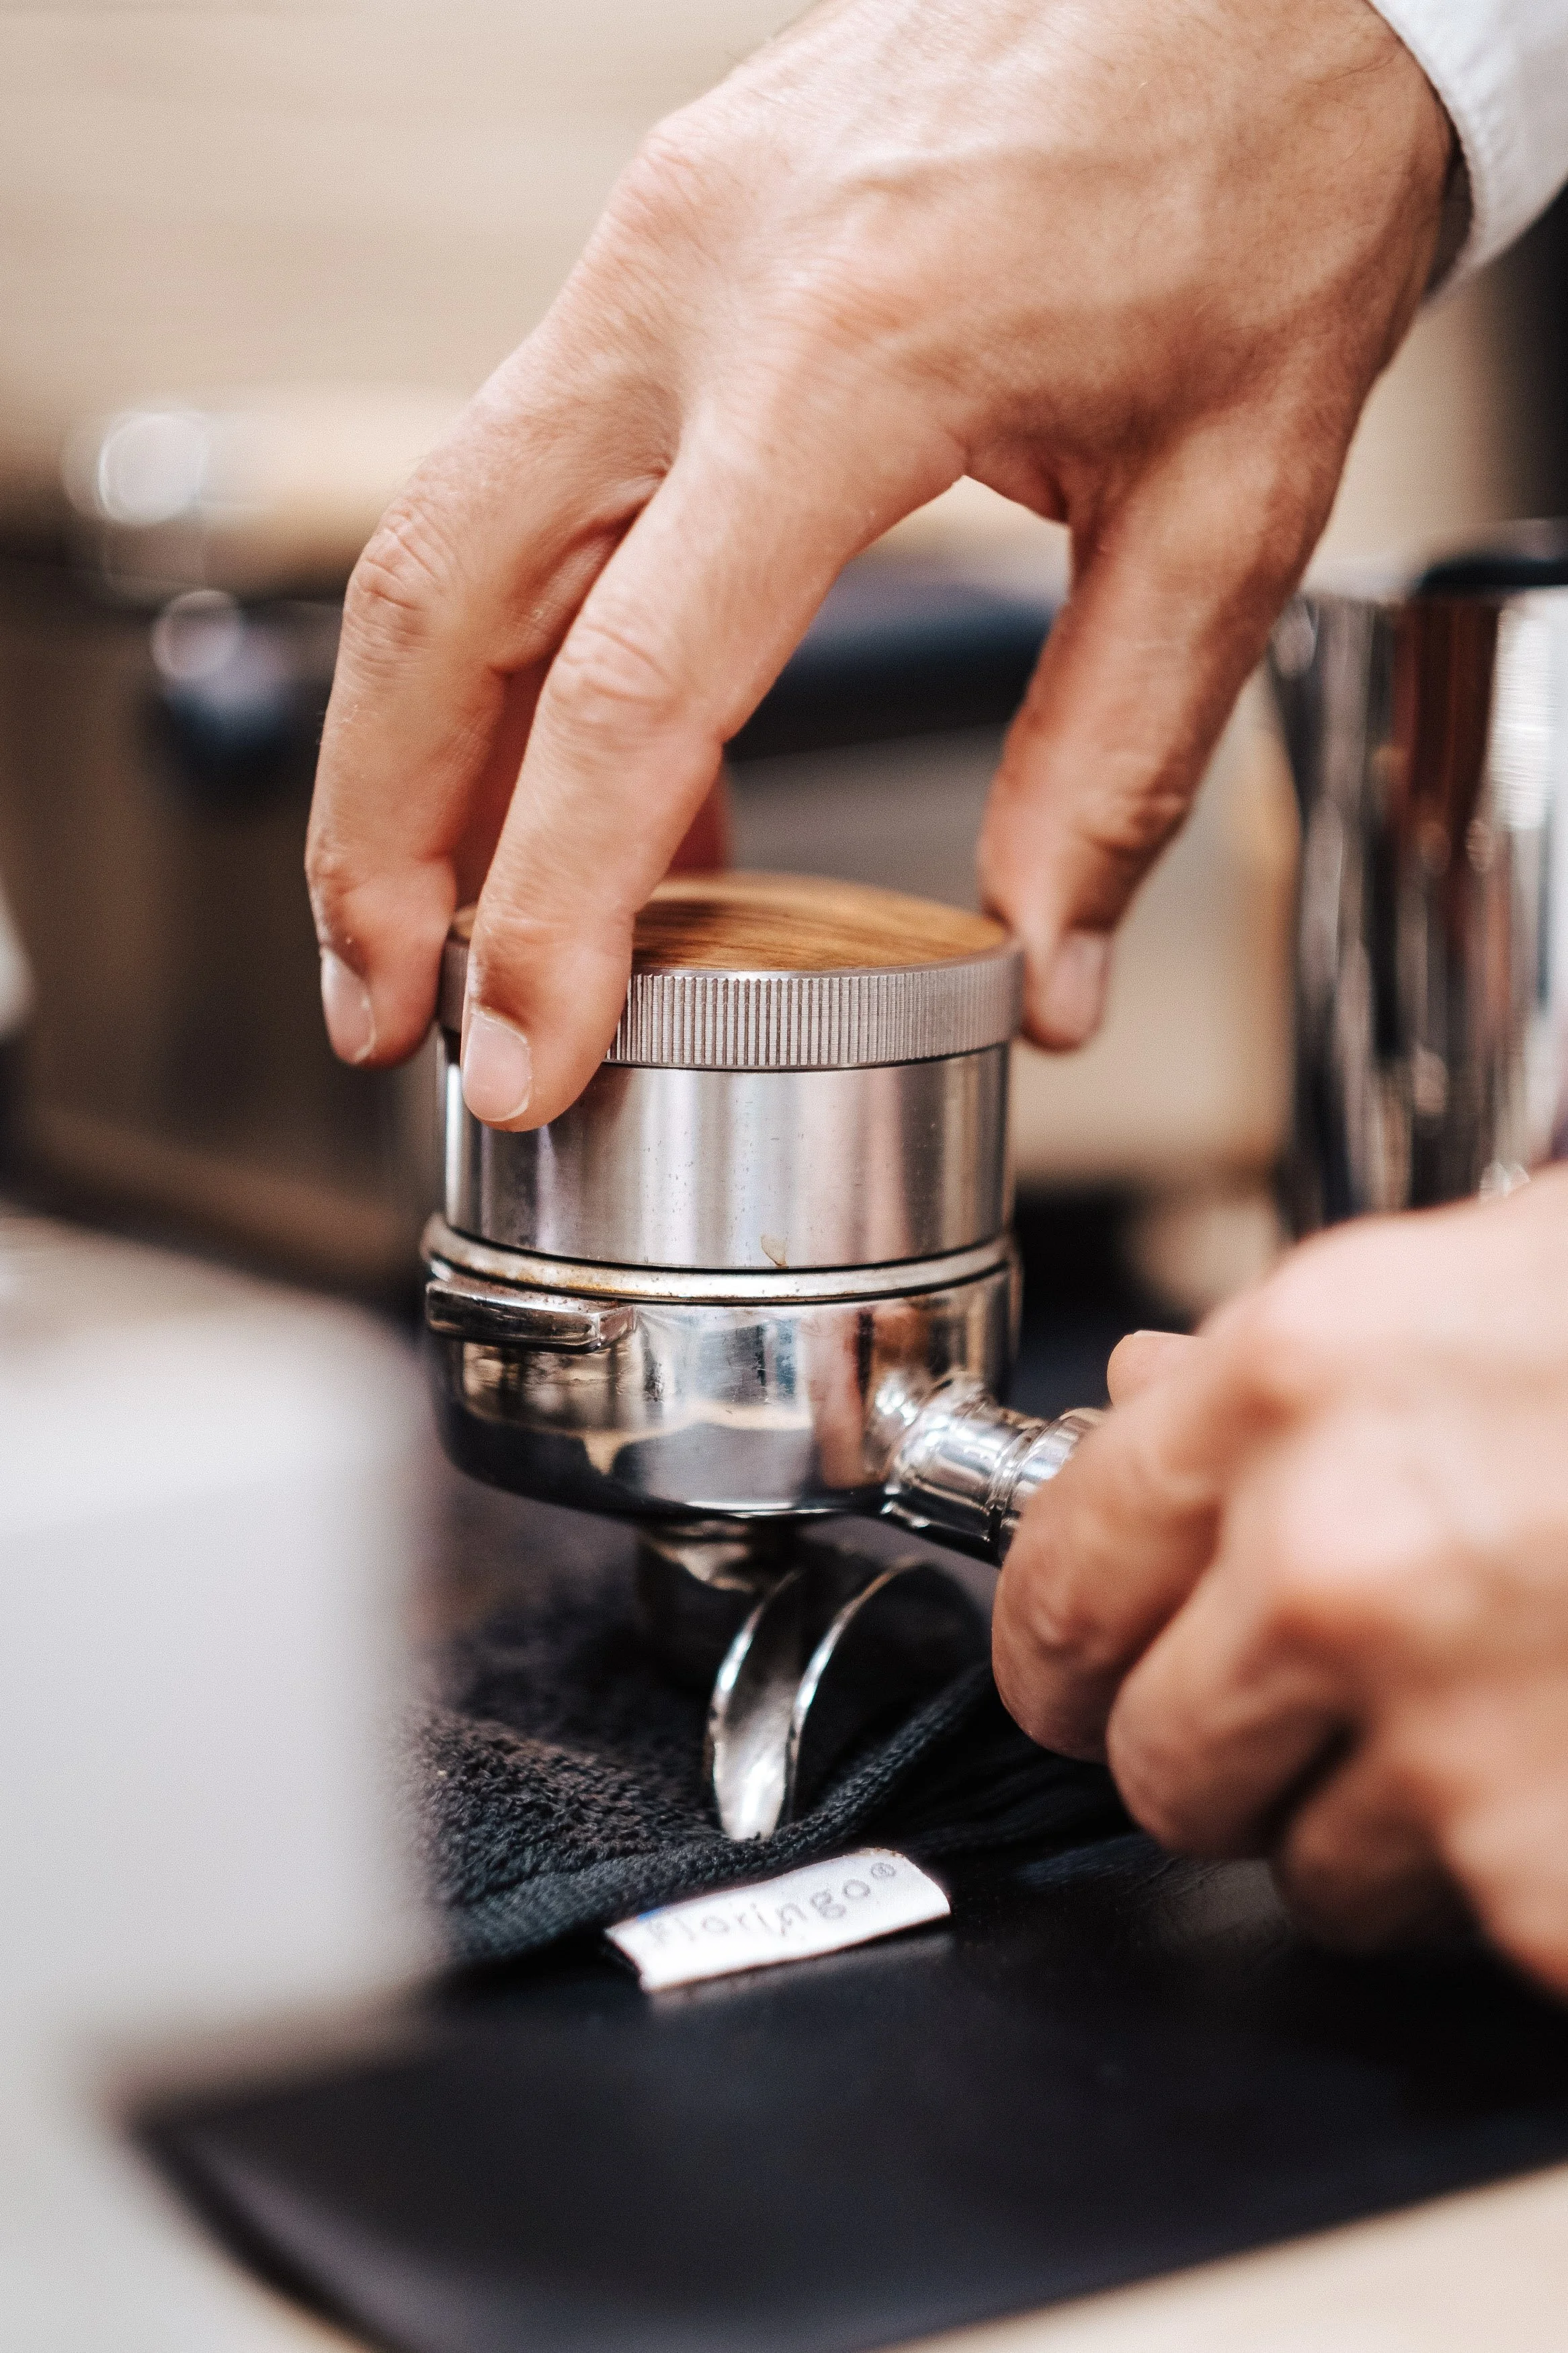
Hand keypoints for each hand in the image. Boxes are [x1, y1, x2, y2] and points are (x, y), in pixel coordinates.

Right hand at [306, 0, 1449, 1127]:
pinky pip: (536, 477)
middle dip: (380, 840)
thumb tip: (1039, 970)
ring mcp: (654, 253)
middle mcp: (695, 290)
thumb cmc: (1262, 182)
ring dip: (412, 751)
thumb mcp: (1236, 500)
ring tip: (440, 930)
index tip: (523, 1054)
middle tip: (386, 1015)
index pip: (633, 689)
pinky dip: (524, 651)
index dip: (556, 906)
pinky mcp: (660, 250)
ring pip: (442, 533)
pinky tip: (584, 782)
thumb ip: (1117, 757)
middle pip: (440, 602)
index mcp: (848, 362)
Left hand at [992, 1174, 1567, 1993]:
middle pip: (1152, 1755)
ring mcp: (1453, 1744)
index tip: (1092, 1657)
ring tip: (1512, 1711)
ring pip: (1305, 1868)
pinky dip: (1517, 1885)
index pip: (1059, 1575)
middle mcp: (1340, 1562)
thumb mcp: (1488, 1279)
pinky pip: (1462, 1930)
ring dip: (1380, 1820)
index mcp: (1300, 1382)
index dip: (1072, 1632)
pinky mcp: (1551, 1894)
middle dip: (1220, 1741)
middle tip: (1317, 1698)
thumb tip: (1140, 1407)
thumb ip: (1286, 1368)